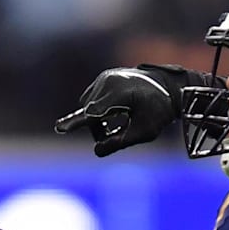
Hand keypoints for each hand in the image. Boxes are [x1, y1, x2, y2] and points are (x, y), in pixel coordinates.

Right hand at [54, 65, 183, 156]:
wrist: (168, 88)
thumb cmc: (159, 111)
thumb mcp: (145, 132)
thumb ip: (120, 142)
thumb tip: (96, 151)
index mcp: (121, 94)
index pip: (94, 113)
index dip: (77, 123)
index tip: (60, 129)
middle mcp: (109, 82)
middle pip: (90, 114)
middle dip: (98, 129)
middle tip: (116, 134)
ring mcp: (104, 78)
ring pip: (87, 107)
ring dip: (97, 120)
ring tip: (118, 122)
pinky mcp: (102, 78)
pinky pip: (91, 99)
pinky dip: (98, 111)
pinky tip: (116, 112)